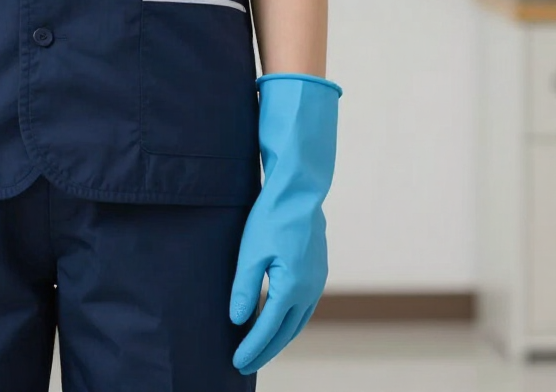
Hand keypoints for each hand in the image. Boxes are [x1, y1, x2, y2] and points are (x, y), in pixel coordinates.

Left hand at [229, 73, 341, 373]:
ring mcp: (317, 281)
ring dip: (279, 337)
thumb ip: (246, 288)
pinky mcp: (318, 270)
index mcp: (292, 287)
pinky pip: (304, 306)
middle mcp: (309, 289)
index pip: (268, 329)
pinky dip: (289, 320)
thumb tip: (238, 321)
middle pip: (286, 332)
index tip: (237, 364)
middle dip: (265, 350)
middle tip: (245, 365)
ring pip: (298, 321)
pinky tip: (278, 319)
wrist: (299, 190)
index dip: (252, 349)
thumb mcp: (250, 251)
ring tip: (260, 348)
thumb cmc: (271, 216)